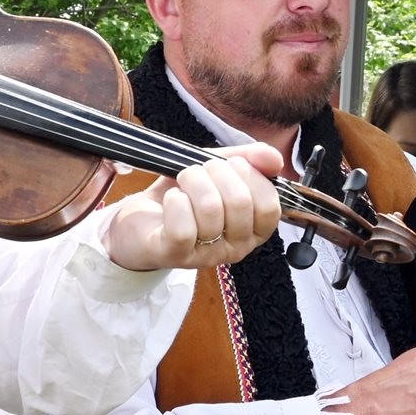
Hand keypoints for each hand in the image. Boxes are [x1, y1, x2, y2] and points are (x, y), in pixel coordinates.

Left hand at [104, 143, 284, 271]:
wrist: (140, 220)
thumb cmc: (184, 197)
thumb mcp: (218, 171)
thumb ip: (248, 161)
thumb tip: (275, 159)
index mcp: (253, 229)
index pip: (270, 206)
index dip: (251, 176)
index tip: (232, 164)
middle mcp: (236, 247)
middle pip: (240, 203)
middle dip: (217, 172)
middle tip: (201, 170)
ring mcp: (207, 255)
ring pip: (210, 209)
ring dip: (193, 181)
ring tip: (183, 180)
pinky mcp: (176, 254)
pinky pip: (183, 225)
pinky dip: (175, 200)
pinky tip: (172, 200)